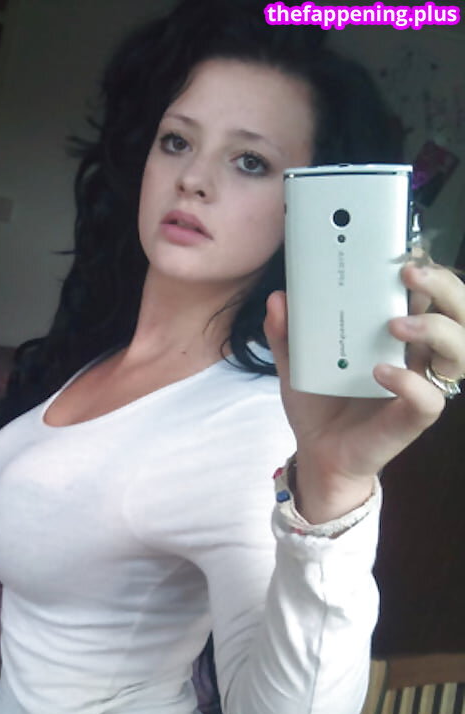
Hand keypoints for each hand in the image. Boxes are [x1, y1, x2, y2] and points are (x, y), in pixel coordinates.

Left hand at [264, 260, 464, 523]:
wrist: (319, 453)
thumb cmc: (320, 404)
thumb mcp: (295, 363)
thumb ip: (286, 333)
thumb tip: (278, 299)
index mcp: (399, 332)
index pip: (431, 292)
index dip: (429, 269)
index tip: (406, 251)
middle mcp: (418, 354)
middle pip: (458, 311)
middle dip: (443, 285)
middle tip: (409, 274)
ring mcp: (421, 383)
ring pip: (460, 350)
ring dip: (436, 328)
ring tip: (396, 324)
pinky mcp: (414, 416)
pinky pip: (429, 397)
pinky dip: (409, 382)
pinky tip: (382, 373)